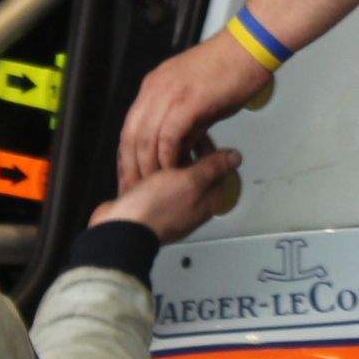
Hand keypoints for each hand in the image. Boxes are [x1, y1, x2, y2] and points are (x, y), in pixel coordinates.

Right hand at [92, 146, 241, 242]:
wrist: (121, 228)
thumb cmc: (158, 206)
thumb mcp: (191, 181)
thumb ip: (213, 168)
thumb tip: (237, 157)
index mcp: (206, 200)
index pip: (215, 166)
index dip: (206, 145)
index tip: (193, 129)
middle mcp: (190, 204)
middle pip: (194, 170)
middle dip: (185, 151)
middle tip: (172, 134)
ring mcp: (168, 205)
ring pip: (172, 175)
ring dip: (166, 158)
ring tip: (156, 143)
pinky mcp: (147, 204)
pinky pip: (154, 182)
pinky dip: (150, 169)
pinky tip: (142, 159)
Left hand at [117, 33, 270, 184]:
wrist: (250, 46)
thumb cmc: (231, 69)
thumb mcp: (200, 101)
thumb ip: (186, 125)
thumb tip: (181, 149)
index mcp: (154, 87)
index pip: (129, 128)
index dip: (128, 157)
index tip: (132, 177)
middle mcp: (154, 89)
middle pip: (130, 136)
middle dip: (131, 168)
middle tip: (137, 189)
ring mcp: (168, 93)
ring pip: (145, 138)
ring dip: (149, 167)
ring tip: (156, 187)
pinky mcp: (187, 101)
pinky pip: (168, 136)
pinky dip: (169, 157)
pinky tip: (175, 171)